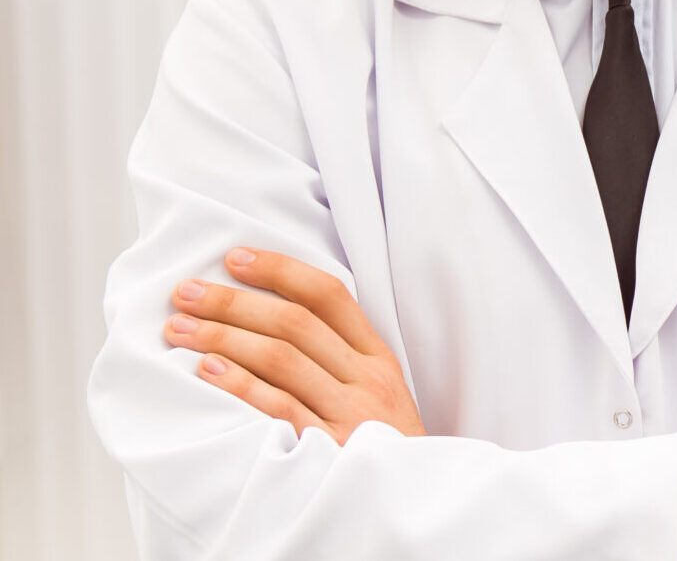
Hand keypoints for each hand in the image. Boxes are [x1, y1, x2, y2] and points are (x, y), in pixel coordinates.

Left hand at [165, 247, 425, 444]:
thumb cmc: (380, 448)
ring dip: (223, 338)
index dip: (280, 270)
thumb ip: (340, 356)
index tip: (235, 257)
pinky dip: (241, 386)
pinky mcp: (327, 453)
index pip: (328, 295)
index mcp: (377, 358)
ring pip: (282, 360)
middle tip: (187, 292)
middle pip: (295, 324)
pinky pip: (278, 410)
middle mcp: (366, 380)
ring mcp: (349, 416)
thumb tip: (272, 314)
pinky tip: (207, 371)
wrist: (410, 506)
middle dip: (235, 301)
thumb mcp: (378, 394)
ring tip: (180, 329)